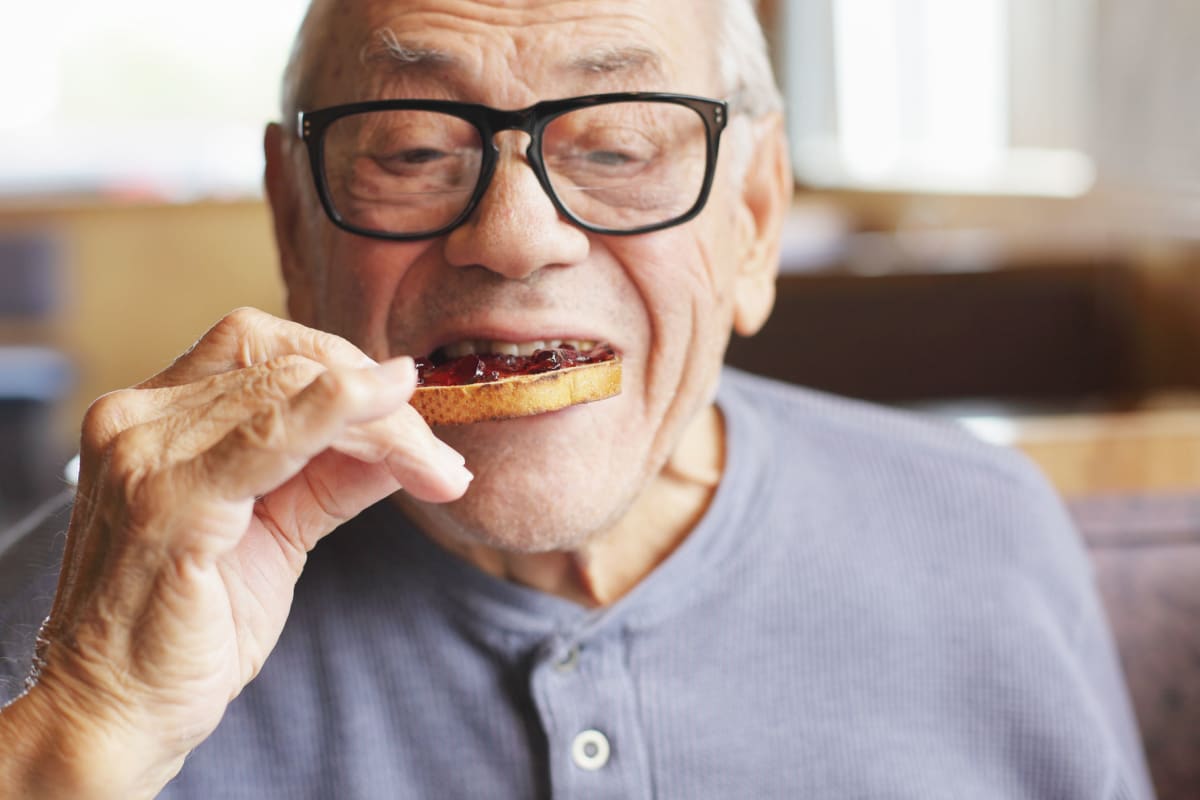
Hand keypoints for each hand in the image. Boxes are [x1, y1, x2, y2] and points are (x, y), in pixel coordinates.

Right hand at [8, 308, 470, 797]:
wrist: (118, 712)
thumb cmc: (190, 624)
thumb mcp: (277, 531)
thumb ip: (333, 473)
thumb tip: (407, 434)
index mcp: (155, 416)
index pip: (263, 346)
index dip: (347, 368)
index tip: (411, 409)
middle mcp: (138, 420)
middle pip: (288, 363)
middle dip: (381, 401)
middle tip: (439, 458)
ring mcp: (145, 456)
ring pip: (294, 391)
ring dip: (386, 425)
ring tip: (439, 470)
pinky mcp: (168, 504)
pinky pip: (269, 437)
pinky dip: (340, 419)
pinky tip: (393, 429)